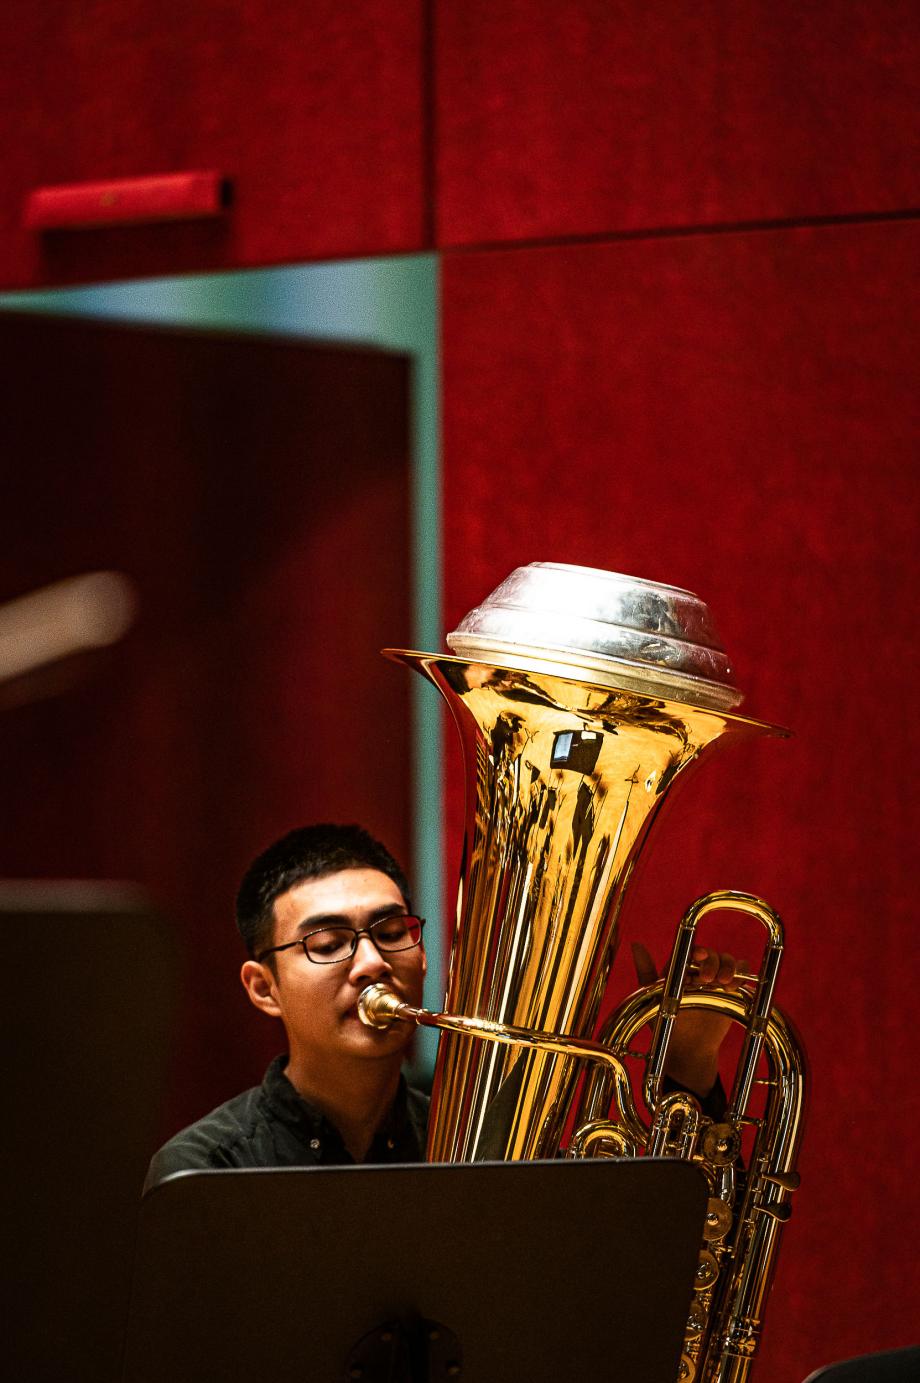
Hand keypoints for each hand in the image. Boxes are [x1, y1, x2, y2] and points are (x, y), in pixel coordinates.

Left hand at [631, 942, 743, 1097]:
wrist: (687, 1047)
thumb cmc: (667, 1021)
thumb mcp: (653, 996)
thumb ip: (646, 970)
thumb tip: (636, 944)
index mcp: (681, 967)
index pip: (692, 950)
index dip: (697, 950)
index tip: (699, 956)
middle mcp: (699, 970)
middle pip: (712, 954)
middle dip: (712, 962)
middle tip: (707, 979)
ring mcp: (716, 979)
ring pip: (728, 960)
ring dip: (728, 966)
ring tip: (723, 983)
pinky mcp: (731, 989)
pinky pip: (742, 972)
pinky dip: (741, 972)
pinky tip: (734, 985)